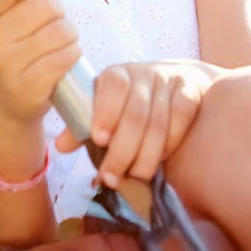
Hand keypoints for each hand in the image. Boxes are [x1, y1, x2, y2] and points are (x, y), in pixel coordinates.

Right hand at [0, 0, 80, 125]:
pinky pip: (66, 56)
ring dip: (70, 35)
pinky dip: (73, 55)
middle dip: (60, 12)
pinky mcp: (27, 87)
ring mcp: (6, 65)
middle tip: (52, 25)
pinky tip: (62, 61)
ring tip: (58, 45)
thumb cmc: (21, 46)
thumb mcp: (20, 12)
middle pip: (45, 5)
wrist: (13, 100)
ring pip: (61, 31)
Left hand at [56, 61, 210, 187]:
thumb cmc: (130, 100)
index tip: (100, 140)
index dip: (106, 112)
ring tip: (134, 176)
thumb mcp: (104, 107)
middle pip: (135, 114)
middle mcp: (143, 74)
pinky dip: (171, 141)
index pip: (113, 86)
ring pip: (159, 122)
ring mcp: (169, 82)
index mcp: (116, 74)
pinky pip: (182, 118)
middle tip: (112, 177)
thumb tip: (60, 146)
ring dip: (146, 155)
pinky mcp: (191, 92)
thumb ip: (82, 125)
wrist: (175, 79)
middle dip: (122, 151)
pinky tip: (161, 158)